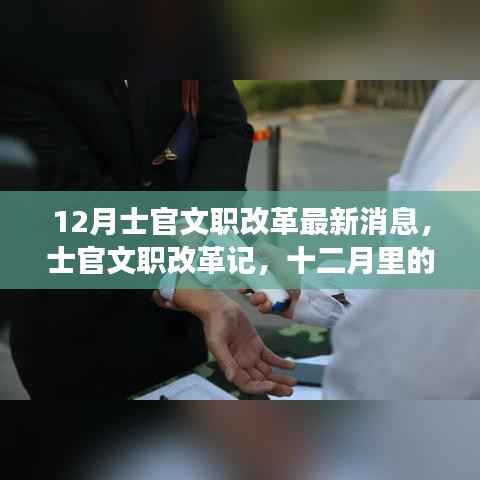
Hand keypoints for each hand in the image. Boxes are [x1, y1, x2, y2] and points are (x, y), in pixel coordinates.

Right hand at [152, 287, 296, 396]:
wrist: (220, 308)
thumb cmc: (215, 324)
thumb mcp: (217, 343)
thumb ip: (226, 361)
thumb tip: (233, 378)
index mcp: (231, 367)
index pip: (247, 384)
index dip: (260, 388)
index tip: (272, 386)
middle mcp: (241, 364)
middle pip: (260, 381)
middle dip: (275, 387)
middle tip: (289, 391)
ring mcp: (250, 356)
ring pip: (267, 372)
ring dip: (280, 378)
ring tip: (292, 382)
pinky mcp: (256, 345)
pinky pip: (270, 357)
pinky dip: (280, 362)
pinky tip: (290, 365)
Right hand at [241, 241, 300, 318]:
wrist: (309, 293)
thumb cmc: (294, 272)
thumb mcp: (278, 255)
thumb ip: (262, 249)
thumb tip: (249, 251)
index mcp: (270, 270)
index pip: (250, 274)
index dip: (242, 277)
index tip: (238, 279)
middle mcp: (271, 283)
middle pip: (249, 288)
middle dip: (245, 289)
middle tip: (245, 290)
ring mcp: (273, 296)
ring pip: (255, 300)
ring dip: (255, 299)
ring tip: (263, 297)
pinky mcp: (277, 309)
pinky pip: (264, 310)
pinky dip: (264, 307)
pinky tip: (269, 305)